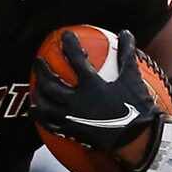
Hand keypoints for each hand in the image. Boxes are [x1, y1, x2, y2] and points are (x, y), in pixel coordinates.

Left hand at [30, 30, 165, 156]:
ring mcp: (71, 117)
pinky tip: (35, 111)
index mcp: (92, 85)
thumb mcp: (132, 78)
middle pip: (51, 82)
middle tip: (38, 60)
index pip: (75, 59)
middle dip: (42, 69)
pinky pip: (49, 124)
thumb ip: (126, 54)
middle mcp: (77, 101)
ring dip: (38, 92)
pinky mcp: (70, 131)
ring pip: (45, 104)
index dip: (69, 45)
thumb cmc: (137, 107)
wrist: (137, 138)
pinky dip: (40, 116)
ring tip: (35, 84)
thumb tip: (126, 33)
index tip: (65, 36)